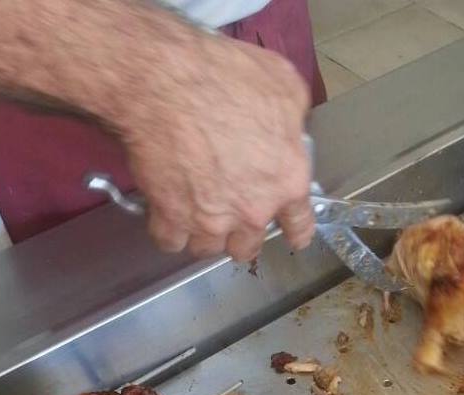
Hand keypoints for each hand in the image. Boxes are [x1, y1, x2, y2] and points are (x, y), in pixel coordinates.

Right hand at [113, 32, 314, 261]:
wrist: (164, 81)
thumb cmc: (223, 76)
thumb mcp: (283, 85)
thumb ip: (293, 121)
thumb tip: (289, 131)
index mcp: (286, 181)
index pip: (299, 227)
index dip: (293, 230)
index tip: (287, 232)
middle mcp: (251, 210)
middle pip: (247, 247)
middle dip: (238, 233)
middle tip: (228, 210)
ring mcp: (210, 220)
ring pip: (207, 248)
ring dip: (201, 233)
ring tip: (194, 209)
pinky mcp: (171, 218)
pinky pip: (169, 241)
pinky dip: (166, 230)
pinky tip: (165, 211)